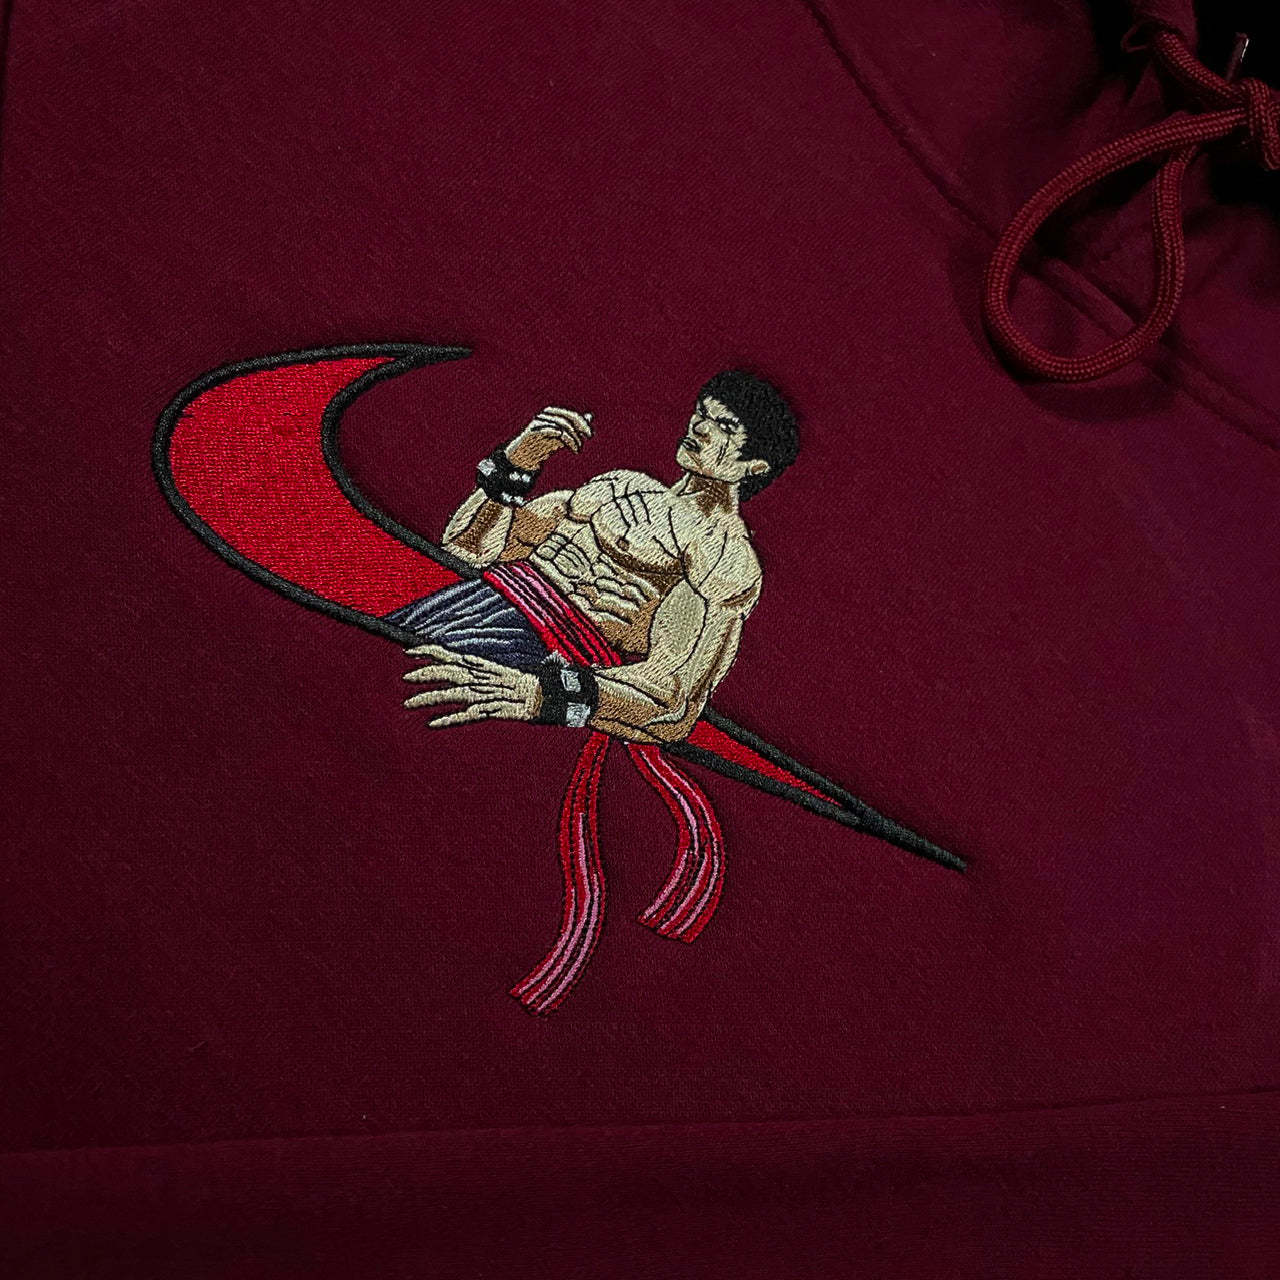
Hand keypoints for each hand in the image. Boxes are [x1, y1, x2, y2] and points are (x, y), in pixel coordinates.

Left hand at [402, 643, 540, 727]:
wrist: (542, 695)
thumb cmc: (520, 682)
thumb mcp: (496, 670)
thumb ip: (478, 667)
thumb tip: (463, 661)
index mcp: (478, 665)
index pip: (449, 654)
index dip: (428, 652)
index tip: (409, 652)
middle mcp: (478, 677)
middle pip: (446, 672)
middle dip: (423, 674)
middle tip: (405, 678)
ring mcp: (482, 694)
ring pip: (450, 694)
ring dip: (427, 698)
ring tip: (407, 704)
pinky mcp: (488, 711)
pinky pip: (465, 716)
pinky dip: (448, 719)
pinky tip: (432, 723)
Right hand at [505, 406, 591, 469]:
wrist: (525, 455)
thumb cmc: (544, 443)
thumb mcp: (562, 435)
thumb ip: (574, 426)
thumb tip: (589, 416)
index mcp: (553, 413)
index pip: (572, 416)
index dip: (582, 424)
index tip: (590, 435)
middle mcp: (545, 415)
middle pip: (567, 420)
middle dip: (578, 432)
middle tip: (582, 443)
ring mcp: (538, 422)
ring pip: (560, 427)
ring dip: (571, 439)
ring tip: (576, 449)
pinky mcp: (532, 431)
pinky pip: (548, 430)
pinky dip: (558, 435)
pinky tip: (566, 442)